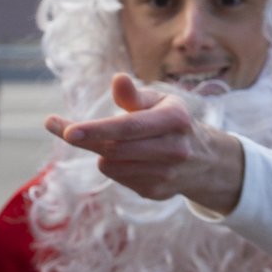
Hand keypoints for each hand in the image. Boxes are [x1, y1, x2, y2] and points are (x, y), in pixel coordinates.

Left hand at [45, 73, 244, 213]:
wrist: (205, 160)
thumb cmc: (171, 121)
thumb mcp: (159, 102)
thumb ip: (134, 95)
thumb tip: (118, 79)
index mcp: (175, 119)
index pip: (128, 127)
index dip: (96, 129)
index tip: (67, 132)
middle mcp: (174, 149)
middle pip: (115, 149)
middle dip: (87, 139)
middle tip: (67, 131)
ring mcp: (166, 174)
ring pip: (112, 166)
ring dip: (103, 152)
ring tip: (115, 141)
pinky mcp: (156, 192)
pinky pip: (119, 179)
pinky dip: (115, 166)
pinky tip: (131, 159)